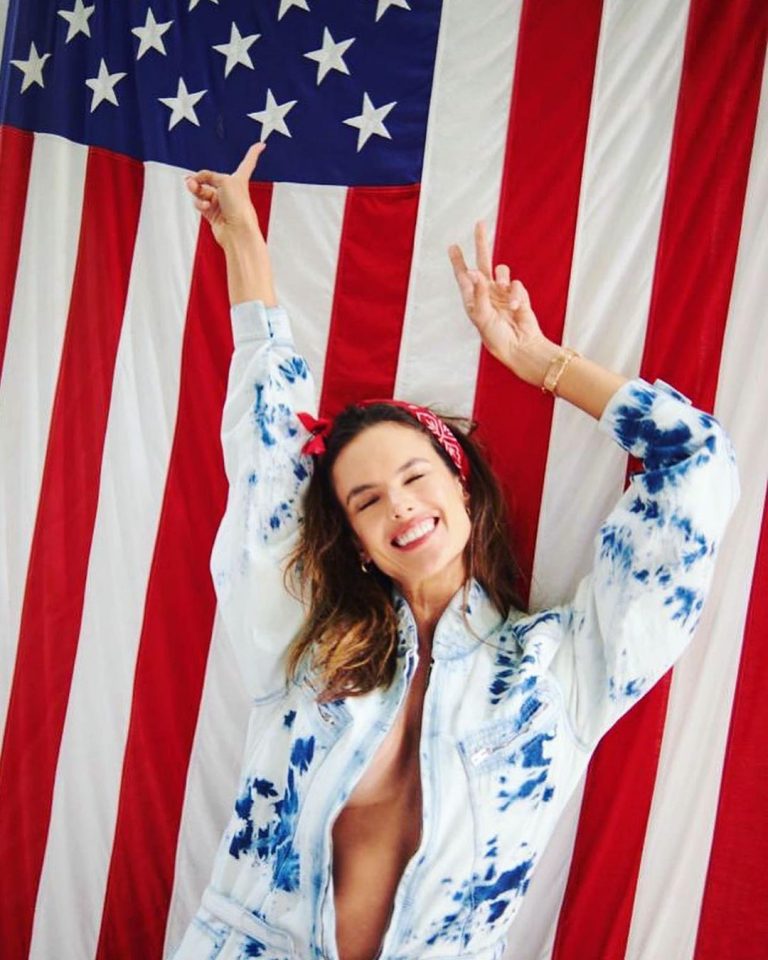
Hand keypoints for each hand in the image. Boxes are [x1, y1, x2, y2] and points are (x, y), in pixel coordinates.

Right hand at [185, 142, 265, 249]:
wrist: (237, 231)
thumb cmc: (239, 207)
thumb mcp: (224, 181)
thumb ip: (207, 176)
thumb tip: (194, 181)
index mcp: (239, 179)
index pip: (248, 163)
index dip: (253, 153)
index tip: (261, 145)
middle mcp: (230, 190)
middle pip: (210, 178)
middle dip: (199, 178)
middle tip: (192, 181)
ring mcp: (221, 202)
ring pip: (202, 190)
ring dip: (196, 189)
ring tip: (194, 190)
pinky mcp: (212, 213)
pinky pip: (200, 203)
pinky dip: (199, 203)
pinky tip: (204, 206)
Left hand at [448, 221, 557, 383]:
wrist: (519, 345)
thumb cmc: (496, 337)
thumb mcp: (481, 316)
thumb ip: (478, 293)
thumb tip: (474, 272)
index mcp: (472, 299)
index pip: (463, 276)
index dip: (458, 261)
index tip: (452, 246)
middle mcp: (486, 292)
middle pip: (483, 261)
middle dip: (482, 243)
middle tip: (480, 224)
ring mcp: (502, 292)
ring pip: (502, 269)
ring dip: (503, 277)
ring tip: (503, 292)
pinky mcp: (517, 294)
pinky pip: (516, 284)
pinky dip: (515, 294)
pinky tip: (515, 308)